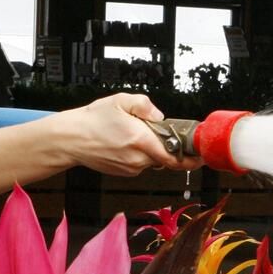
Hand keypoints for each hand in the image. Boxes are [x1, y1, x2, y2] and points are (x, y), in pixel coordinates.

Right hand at [61, 93, 203, 175]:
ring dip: (151, 149)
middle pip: (165, 157)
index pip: (174, 157)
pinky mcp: (124, 173)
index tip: (201, 156)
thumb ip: (145, 105)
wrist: (71, 139)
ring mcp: (130, 168)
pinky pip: (140, 163)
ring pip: (152, 160)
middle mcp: (137, 158)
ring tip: (133, 134)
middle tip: (157, 132)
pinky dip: (140, 154)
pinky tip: (125, 143)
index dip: (191, 159)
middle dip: (166, 146)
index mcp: (140, 140)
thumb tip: (160, 116)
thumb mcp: (120, 100)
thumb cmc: (92, 120)